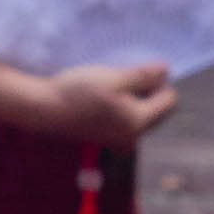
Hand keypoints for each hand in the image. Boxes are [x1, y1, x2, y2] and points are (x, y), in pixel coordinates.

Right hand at [52, 60, 178, 151]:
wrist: (43, 110)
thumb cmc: (78, 92)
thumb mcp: (114, 78)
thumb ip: (143, 77)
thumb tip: (165, 71)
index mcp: (138, 123)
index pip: (169, 101)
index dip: (160, 82)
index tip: (139, 71)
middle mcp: (132, 138)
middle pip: (157, 111)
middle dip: (148, 92)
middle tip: (125, 77)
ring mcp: (118, 141)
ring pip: (140, 115)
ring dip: (133, 99)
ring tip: (111, 86)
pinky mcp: (105, 139)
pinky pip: (125, 121)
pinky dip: (120, 108)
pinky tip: (102, 98)